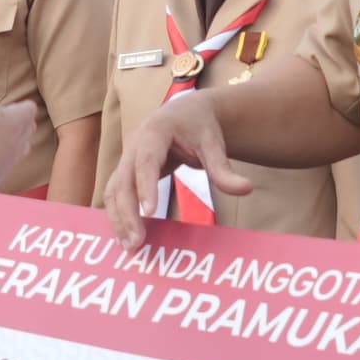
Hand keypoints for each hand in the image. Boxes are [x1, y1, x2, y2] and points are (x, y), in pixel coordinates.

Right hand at [0, 37, 41, 208]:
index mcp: (15, 124)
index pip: (28, 109)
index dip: (21, 103)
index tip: (12, 99)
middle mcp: (16, 147)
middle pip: (25, 132)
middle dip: (16, 123)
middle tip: (2, 113)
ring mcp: (3, 168)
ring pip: (12, 151)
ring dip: (3, 142)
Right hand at [101, 91, 237, 247]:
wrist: (186, 113)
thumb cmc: (200, 127)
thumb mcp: (214, 144)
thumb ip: (225, 169)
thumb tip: (246, 189)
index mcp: (155, 132)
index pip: (146, 161)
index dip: (146, 187)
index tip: (150, 212)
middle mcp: (134, 143)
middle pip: (123, 180)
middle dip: (127, 213)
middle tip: (137, 242)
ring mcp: (126, 157)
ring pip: (113, 190)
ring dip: (118, 218)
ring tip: (130, 246)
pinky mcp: (125, 170)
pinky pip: (115, 193)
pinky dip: (118, 214)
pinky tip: (126, 235)